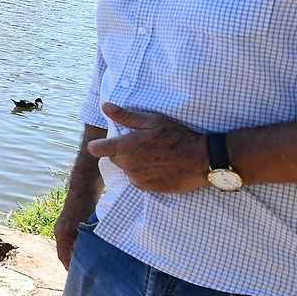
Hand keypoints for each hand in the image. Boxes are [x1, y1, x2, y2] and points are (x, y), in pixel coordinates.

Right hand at [53, 191, 97, 267]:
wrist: (84, 189)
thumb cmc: (85, 206)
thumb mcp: (85, 228)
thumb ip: (84, 243)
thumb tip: (88, 259)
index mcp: (62, 235)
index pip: (64, 257)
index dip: (71, 268)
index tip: (79, 277)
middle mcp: (60, 232)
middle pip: (65, 253)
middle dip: (74, 263)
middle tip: (85, 273)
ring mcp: (64, 228)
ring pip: (70, 246)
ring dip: (78, 254)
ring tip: (89, 263)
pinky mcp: (71, 224)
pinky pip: (73, 240)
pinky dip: (79, 246)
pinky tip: (91, 249)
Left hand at [86, 104, 206, 193]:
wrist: (200, 160)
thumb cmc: (176, 137)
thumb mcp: (152, 121)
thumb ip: (126, 116)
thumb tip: (105, 106)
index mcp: (125, 147)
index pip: (96, 149)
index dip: (99, 144)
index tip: (106, 142)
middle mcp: (127, 165)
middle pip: (114, 158)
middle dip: (122, 152)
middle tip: (141, 145)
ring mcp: (137, 179)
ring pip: (126, 169)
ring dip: (134, 163)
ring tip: (153, 155)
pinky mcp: (147, 189)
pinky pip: (137, 180)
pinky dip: (143, 174)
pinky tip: (158, 166)